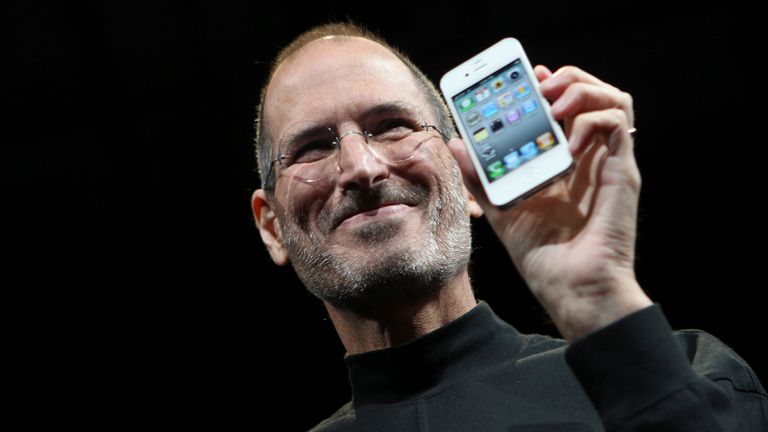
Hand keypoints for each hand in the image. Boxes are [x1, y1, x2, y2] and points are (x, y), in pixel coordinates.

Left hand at [448, 65, 651, 340]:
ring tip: (553, 105)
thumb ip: (481, 177)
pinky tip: (568, 146)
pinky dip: (591, 122)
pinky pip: (617, 124)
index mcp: (566, 163)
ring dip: (582, 90)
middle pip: (594, 94)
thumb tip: (457, 143)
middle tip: (540, 87)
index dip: (553, 83)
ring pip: (614, 99)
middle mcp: (591, 158)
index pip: (568, 107)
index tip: (531, 76)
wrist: (571, 290)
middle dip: (567, 79)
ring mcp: (609, 164)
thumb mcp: (501, 209)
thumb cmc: (544, 257)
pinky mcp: (623, 173)